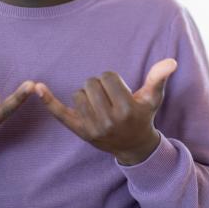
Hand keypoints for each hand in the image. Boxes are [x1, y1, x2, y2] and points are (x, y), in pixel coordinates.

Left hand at [35, 59, 177, 164]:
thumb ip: (159, 78)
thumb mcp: (153, 98)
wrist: (133, 146)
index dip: (112, 79)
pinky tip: (36, 87)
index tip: (119, 90)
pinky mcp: (79, 131)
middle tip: (109, 98)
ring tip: (100, 105)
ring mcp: (92, 127)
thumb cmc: (143, 116)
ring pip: (79, 94)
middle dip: (100, 86)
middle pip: (92, 83)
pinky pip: (60, 113)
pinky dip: (48, 100)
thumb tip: (171, 61)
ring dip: (87, 95)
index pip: (108, 77)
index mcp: (126, 109)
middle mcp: (109, 120)